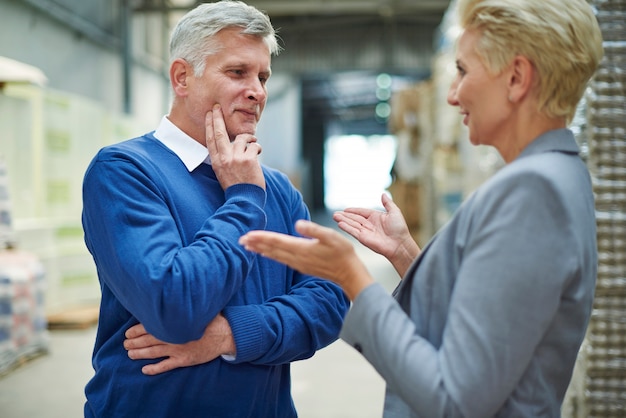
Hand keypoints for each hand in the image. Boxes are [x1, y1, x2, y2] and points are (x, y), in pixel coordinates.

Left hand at [124, 314, 235, 374]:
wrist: (226, 334)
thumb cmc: (212, 319)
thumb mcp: (196, 308)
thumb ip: (182, 306)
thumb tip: (170, 297)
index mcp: (175, 323)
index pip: (150, 326)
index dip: (137, 330)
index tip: (128, 332)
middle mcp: (173, 337)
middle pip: (148, 340)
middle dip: (134, 342)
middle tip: (124, 343)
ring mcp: (178, 350)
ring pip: (153, 353)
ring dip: (139, 354)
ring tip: (129, 354)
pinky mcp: (184, 360)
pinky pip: (165, 366)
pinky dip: (154, 368)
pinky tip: (144, 370)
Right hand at [206, 104, 264, 189]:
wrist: (244, 199)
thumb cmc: (235, 186)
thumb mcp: (223, 172)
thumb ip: (224, 158)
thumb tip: (229, 144)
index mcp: (216, 162)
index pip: (210, 139)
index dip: (210, 125)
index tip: (210, 114)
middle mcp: (224, 158)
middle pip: (219, 133)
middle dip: (218, 118)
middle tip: (217, 107)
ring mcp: (236, 158)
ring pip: (241, 138)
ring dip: (249, 138)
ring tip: (252, 142)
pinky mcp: (249, 159)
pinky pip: (254, 146)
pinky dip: (257, 147)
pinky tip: (258, 152)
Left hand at [240, 220, 373, 299]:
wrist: (349, 274)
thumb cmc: (343, 253)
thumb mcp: (331, 237)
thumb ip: (314, 230)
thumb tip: (298, 223)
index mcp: (301, 248)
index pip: (277, 241)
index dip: (261, 237)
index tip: (247, 235)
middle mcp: (297, 257)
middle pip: (272, 249)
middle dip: (256, 244)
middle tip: (239, 240)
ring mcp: (299, 263)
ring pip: (275, 255)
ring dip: (260, 250)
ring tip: (247, 246)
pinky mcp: (302, 266)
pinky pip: (281, 260)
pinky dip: (270, 255)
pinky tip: (266, 254)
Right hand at [333, 193, 419, 276]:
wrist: (399, 244)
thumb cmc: (399, 229)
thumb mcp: (394, 212)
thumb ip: (388, 203)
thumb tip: (383, 194)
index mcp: (376, 217)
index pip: (362, 212)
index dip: (353, 210)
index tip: (345, 209)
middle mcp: (369, 224)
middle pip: (354, 218)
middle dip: (345, 215)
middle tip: (335, 213)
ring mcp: (365, 232)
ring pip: (352, 224)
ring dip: (343, 220)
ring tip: (334, 216)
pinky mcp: (363, 238)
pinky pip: (353, 231)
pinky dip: (346, 228)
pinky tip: (340, 224)